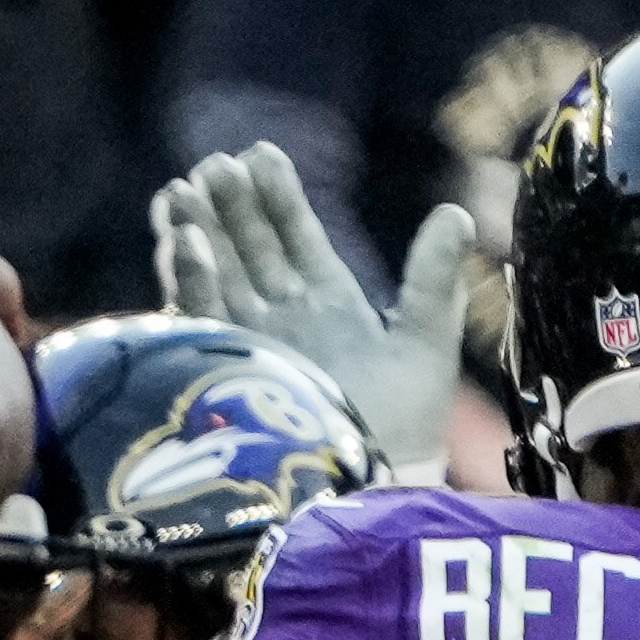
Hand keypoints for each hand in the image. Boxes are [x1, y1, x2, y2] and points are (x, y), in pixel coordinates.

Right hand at [153, 144, 475, 471]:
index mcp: (332, 303)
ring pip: (218, 275)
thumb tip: (457, 214)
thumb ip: (434, 276)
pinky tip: (184, 242)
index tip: (260, 153)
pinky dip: (191, 278)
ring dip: (199, 232)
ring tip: (182, 190)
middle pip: (251, 249)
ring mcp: (253, 342)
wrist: (375, 486)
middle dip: (231, 206)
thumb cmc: (408, 424)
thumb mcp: (426, 340)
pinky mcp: (226, 369)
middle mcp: (286, 318)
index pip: (299, 237)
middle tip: (214, 165)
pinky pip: (201, 316)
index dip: (279, 197)